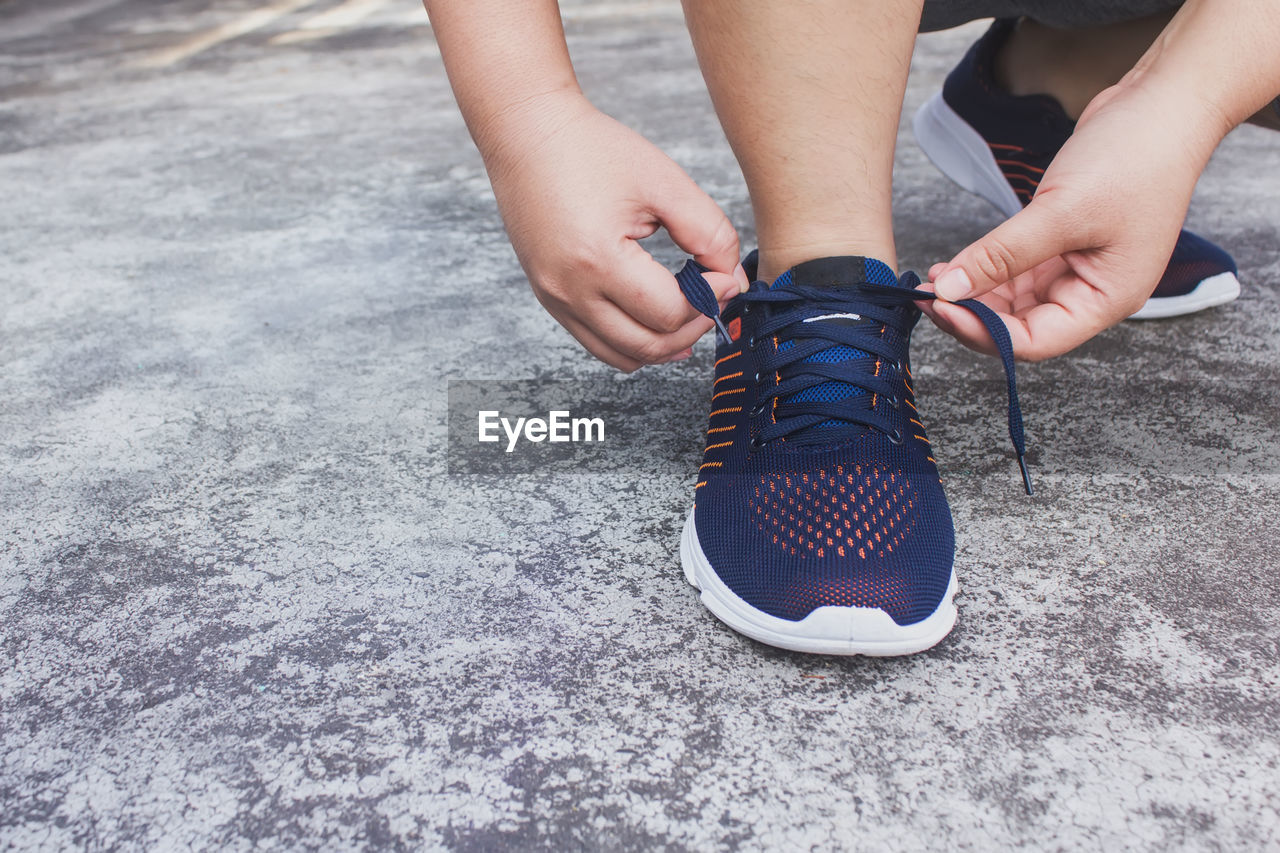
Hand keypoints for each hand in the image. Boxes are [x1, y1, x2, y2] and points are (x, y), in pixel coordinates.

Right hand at [483, 92, 747, 370]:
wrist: (529, 135)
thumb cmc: (593, 150)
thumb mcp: (665, 183)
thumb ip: (710, 234)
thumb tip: (734, 281)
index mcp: (597, 260)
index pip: (669, 312)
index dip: (709, 299)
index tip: (725, 275)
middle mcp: (569, 291)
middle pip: (648, 345)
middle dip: (694, 327)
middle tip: (715, 296)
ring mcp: (555, 300)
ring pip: (623, 356)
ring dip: (664, 344)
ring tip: (691, 314)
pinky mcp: (550, 298)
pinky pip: (598, 344)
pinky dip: (633, 342)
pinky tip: (657, 321)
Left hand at [920, 80, 1222, 360]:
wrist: (1162, 103)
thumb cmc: (1134, 158)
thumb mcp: (1060, 211)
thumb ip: (1002, 255)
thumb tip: (950, 290)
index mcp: (1105, 299)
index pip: (1034, 342)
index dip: (983, 332)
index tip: (940, 309)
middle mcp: (1092, 292)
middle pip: (1020, 326)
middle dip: (972, 314)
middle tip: (927, 296)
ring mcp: (1078, 268)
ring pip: (1014, 300)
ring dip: (975, 293)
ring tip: (936, 277)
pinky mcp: (1063, 243)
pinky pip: (1018, 271)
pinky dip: (987, 270)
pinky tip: (957, 265)